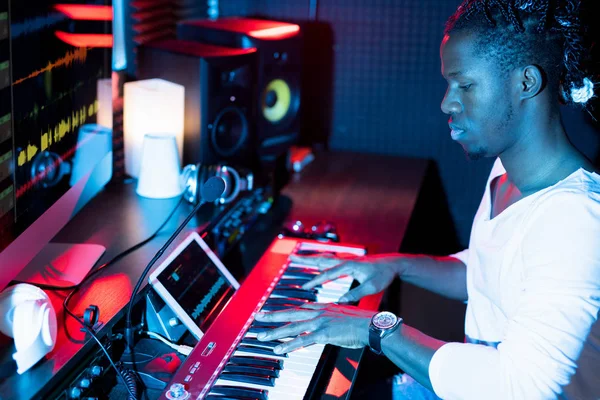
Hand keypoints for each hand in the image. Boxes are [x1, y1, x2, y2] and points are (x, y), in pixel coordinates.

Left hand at [254, 303, 375, 353]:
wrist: (372, 325)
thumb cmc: (363, 322)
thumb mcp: (345, 315)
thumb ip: (333, 318)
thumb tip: (329, 325)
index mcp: (324, 307)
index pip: (300, 308)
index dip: (287, 310)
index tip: (275, 312)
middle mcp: (319, 312)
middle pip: (290, 313)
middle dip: (272, 315)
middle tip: (258, 316)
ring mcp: (320, 322)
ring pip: (292, 327)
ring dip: (275, 332)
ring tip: (261, 336)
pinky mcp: (323, 333)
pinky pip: (302, 340)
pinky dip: (289, 344)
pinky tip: (279, 349)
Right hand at [289, 253, 399, 302]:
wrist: (393, 264)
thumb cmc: (383, 275)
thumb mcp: (371, 287)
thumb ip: (356, 294)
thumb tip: (341, 302)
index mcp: (349, 266)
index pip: (328, 274)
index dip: (315, 281)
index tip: (304, 287)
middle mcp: (345, 261)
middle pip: (321, 260)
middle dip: (305, 260)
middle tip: (291, 257)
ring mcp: (346, 259)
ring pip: (324, 258)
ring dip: (310, 258)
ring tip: (296, 258)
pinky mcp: (348, 261)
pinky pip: (329, 259)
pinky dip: (319, 260)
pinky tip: (315, 262)